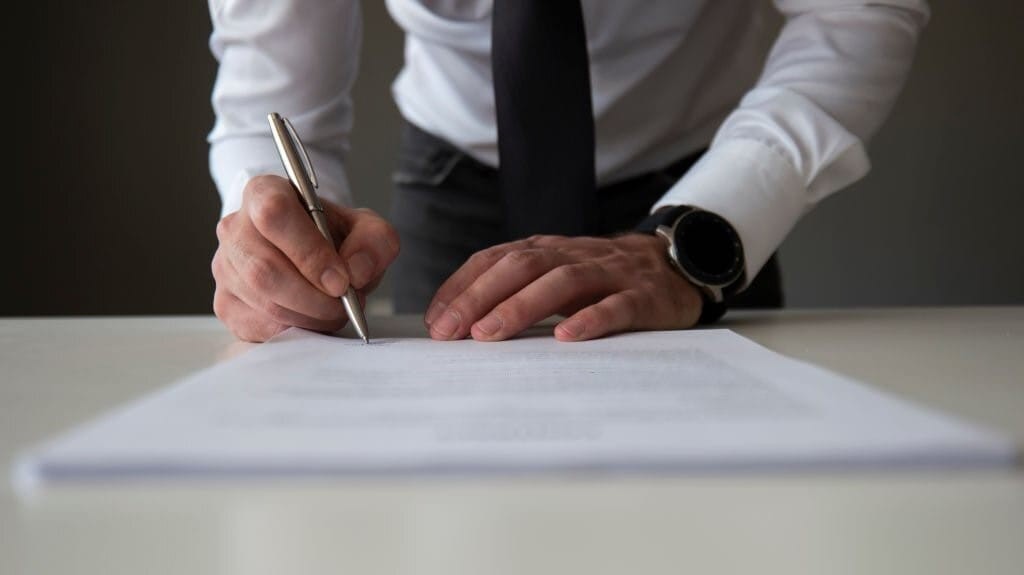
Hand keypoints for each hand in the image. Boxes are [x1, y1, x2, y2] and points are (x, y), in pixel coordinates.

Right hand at [212, 175, 399, 341]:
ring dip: (310, 316)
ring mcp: (225, 267)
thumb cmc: (333, 237)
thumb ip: (374, 242)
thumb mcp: (366, 228)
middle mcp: (235, 228)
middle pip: (264, 269)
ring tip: (335, 310)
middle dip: (314, 298)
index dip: (309, 252)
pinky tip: (312, 318)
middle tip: (344, 304)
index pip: (273, 214)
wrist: (314, 253)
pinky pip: (260, 327)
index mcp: (264, 193)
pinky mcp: (227, 303)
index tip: (340, 280)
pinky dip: (295, 330)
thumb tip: (356, 272)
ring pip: (264, 302)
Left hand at [424, 234, 702, 341]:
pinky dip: (590, 319)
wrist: (676, 266)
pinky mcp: (642, 296)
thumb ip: (517, 290)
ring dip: (520, 307)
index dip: (462, 286)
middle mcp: (573, 255)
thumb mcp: (558, 276)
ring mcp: (609, 274)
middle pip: (520, 267)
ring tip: (490, 334)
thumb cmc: (604, 279)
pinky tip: (567, 337)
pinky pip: (614, 305)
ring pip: (561, 282)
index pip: (495, 260)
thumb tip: (459, 323)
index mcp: (548, 250)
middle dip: (479, 297)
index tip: (435, 320)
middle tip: (450, 332)